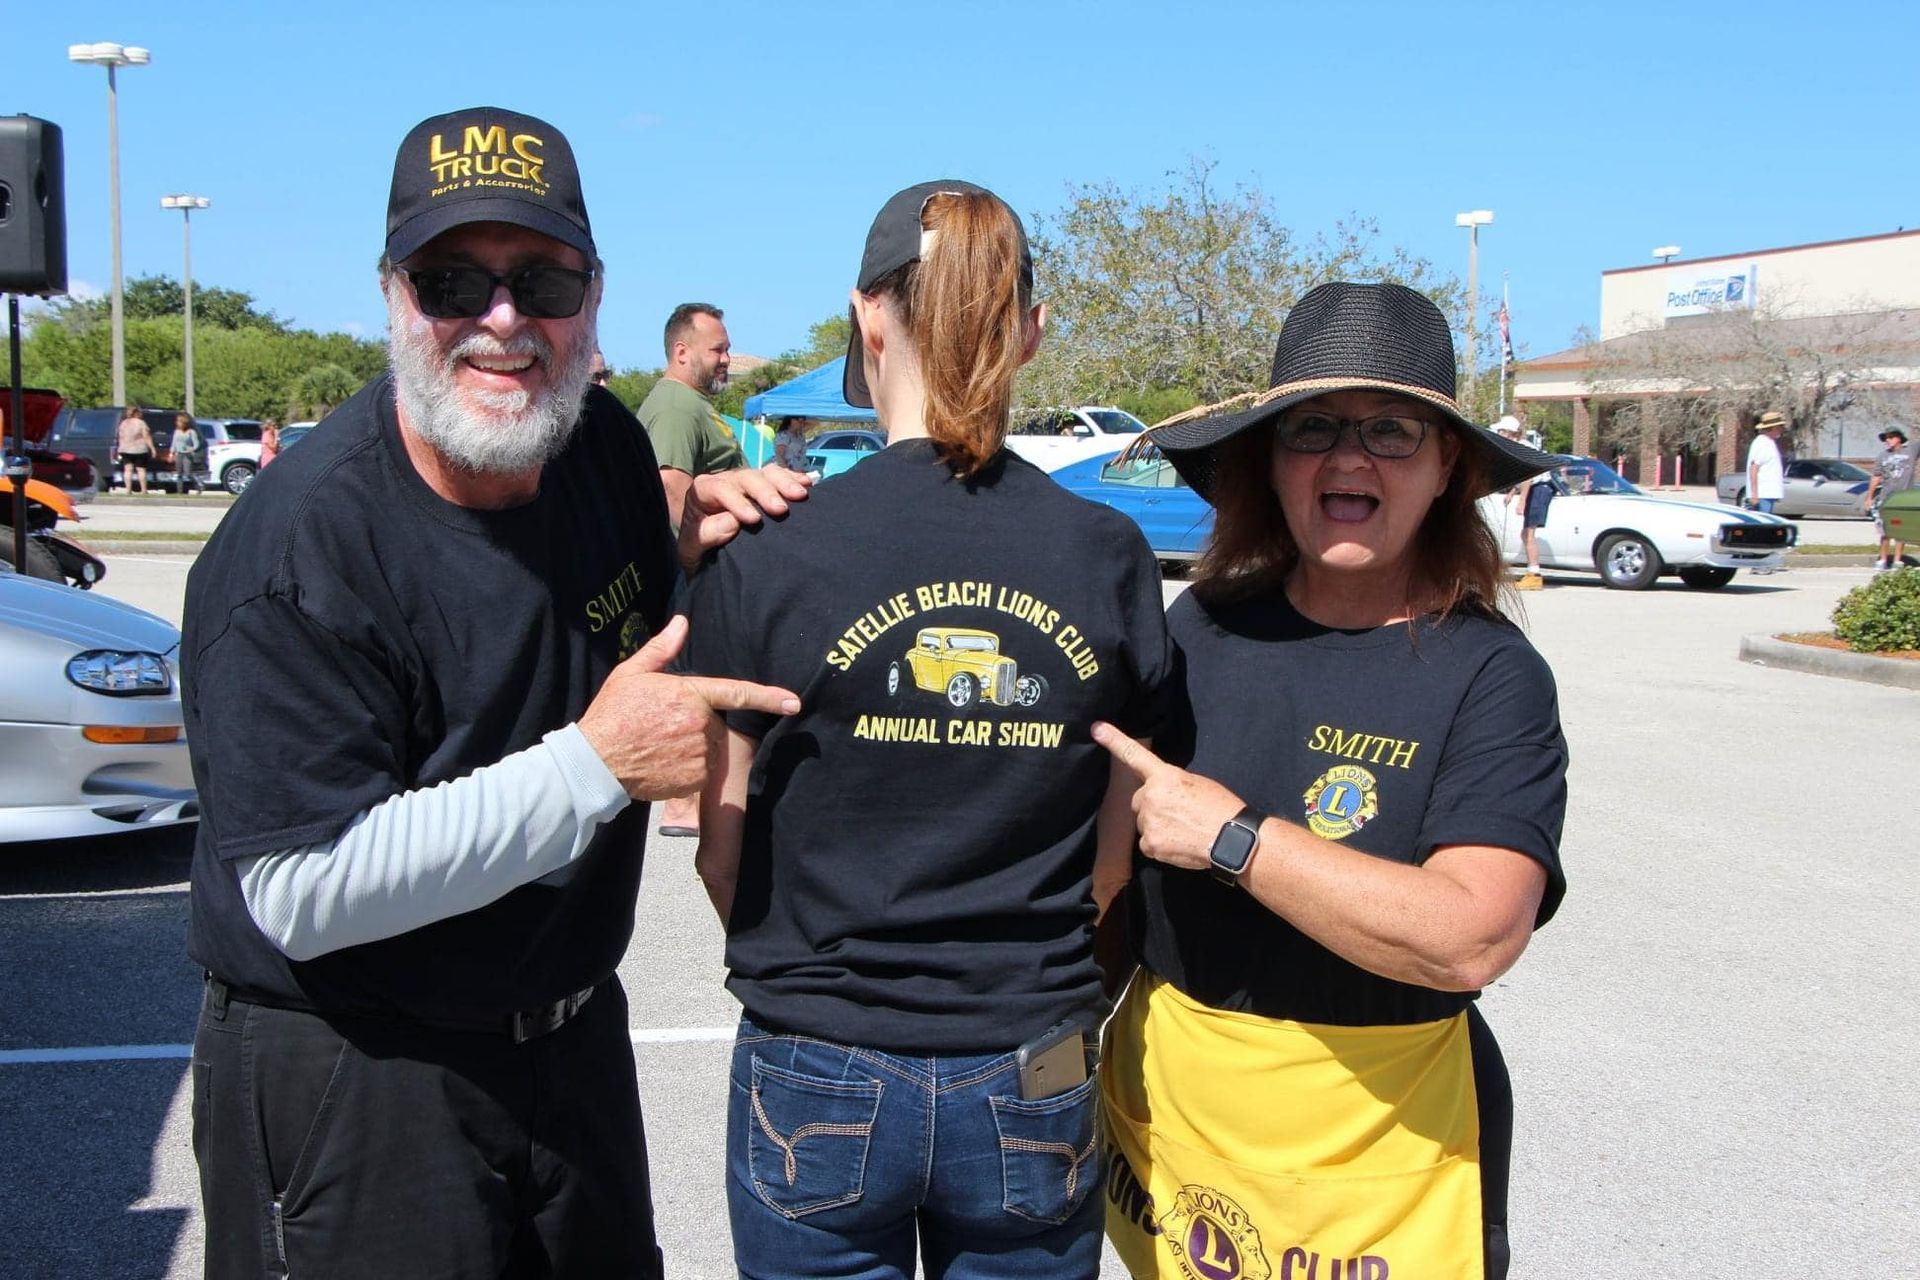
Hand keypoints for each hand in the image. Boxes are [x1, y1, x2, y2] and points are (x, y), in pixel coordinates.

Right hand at [577, 615, 800, 800]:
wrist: (595, 762)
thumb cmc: (612, 715)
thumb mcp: (632, 673)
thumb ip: (662, 648)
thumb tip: (682, 622)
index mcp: (689, 694)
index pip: (737, 692)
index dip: (769, 697)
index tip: (794, 702)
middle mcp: (700, 724)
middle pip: (714, 724)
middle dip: (696, 724)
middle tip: (660, 727)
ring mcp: (700, 754)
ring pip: (709, 749)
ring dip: (692, 747)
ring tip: (658, 745)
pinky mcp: (695, 780)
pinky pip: (701, 773)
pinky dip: (687, 770)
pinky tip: (662, 763)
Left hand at [678, 466, 813, 570]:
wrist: (705, 547)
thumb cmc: (697, 546)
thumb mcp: (691, 547)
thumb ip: (705, 535)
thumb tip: (733, 523)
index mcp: (704, 490)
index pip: (720, 489)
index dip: (737, 502)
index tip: (754, 519)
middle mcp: (727, 480)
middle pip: (747, 477)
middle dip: (765, 492)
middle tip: (781, 510)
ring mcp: (748, 482)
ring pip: (766, 473)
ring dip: (785, 482)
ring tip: (801, 494)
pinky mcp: (764, 487)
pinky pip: (780, 477)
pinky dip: (794, 478)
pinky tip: (809, 484)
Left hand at [1092, 722, 1245, 872]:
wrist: (1231, 839)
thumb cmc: (1220, 808)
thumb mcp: (1197, 784)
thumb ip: (1172, 784)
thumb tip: (1163, 794)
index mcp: (1165, 776)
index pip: (1135, 755)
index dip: (1114, 740)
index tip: (1097, 729)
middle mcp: (1151, 796)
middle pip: (1139, 800)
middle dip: (1152, 806)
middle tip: (1177, 814)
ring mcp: (1148, 821)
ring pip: (1144, 823)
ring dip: (1157, 826)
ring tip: (1183, 830)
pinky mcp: (1150, 844)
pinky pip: (1147, 844)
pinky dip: (1160, 845)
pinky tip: (1178, 844)